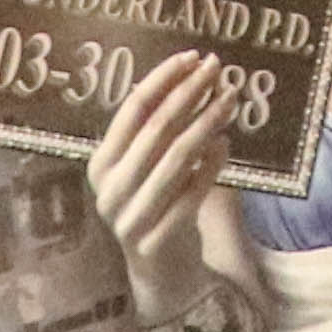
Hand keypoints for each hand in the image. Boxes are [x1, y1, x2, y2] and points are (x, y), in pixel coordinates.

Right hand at [85, 46, 232, 316]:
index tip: (192, 56)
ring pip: (175, 159)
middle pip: (155, 129)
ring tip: (230, 100)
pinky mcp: (154, 241)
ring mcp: (129, 217)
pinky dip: (209, 167)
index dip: (163, 79)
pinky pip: (189, 195)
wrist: (161, 275)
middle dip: (189, 94)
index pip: (131, 109)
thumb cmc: (159, 207)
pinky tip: (226, 144)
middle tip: (218, 69)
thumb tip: (193, 74)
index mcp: (101, 164)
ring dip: (206, 123)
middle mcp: (109, 188)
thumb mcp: (149, 168)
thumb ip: (160, 131)